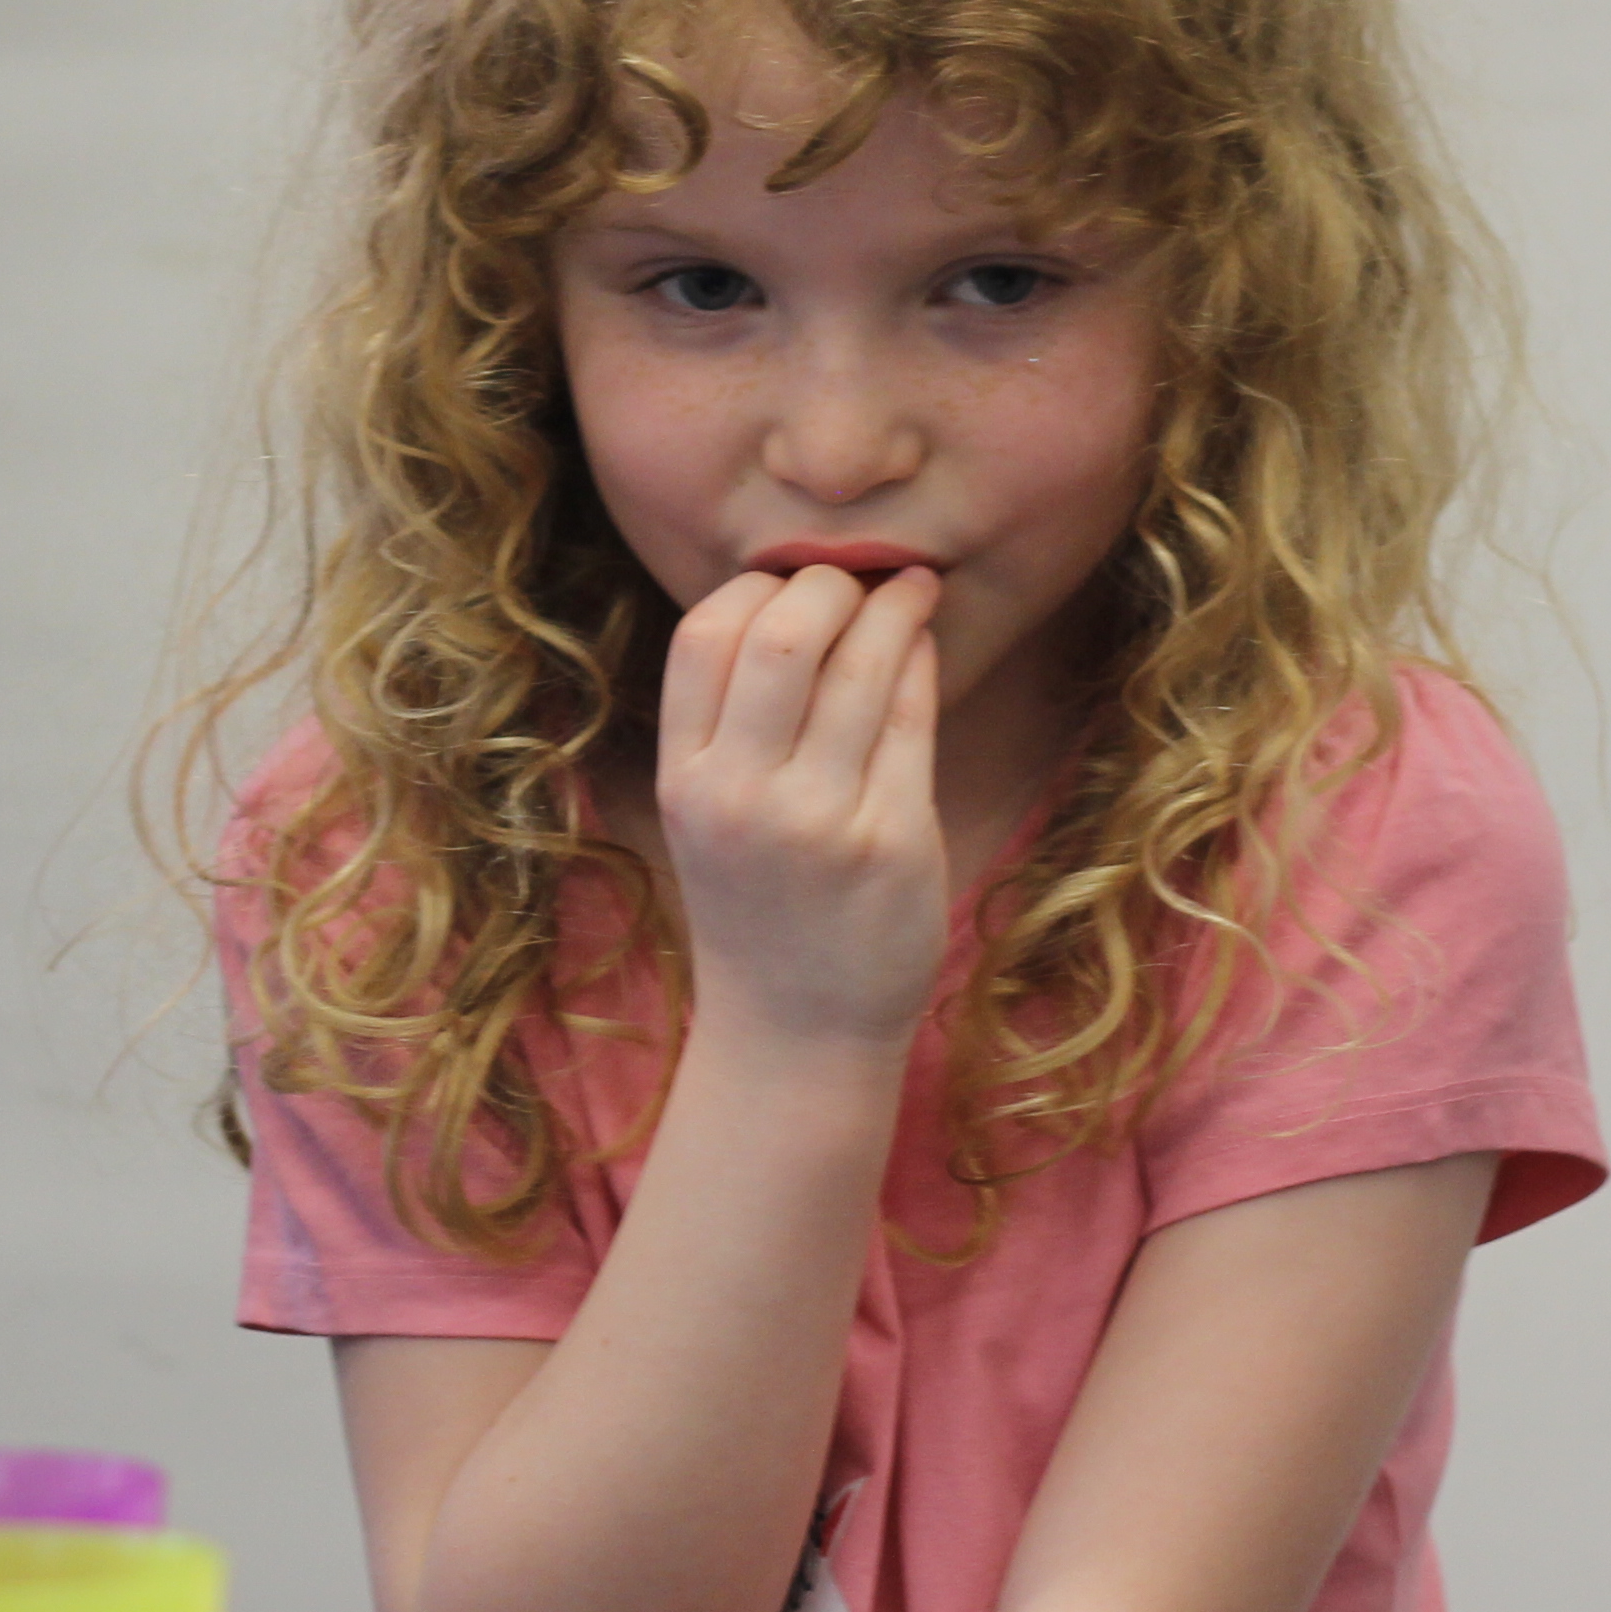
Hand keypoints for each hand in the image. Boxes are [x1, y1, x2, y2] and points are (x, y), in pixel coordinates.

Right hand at [655, 564, 948, 1049]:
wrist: (798, 1030)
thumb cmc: (759, 906)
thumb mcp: (708, 813)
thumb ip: (731, 720)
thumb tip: (797, 598)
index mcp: (685, 780)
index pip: (703, 636)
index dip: (753, 587)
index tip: (791, 582)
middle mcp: (744, 796)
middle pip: (786, 634)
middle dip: (831, 585)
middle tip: (858, 580)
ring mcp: (821, 820)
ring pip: (863, 665)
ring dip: (894, 608)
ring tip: (913, 591)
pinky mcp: (893, 839)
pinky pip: (914, 717)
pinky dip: (922, 662)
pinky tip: (925, 645)